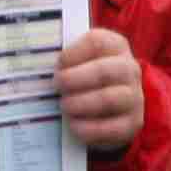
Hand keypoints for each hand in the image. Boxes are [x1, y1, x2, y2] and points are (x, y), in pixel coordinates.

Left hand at [57, 28, 143, 154]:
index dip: (73, 53)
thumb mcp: (78, 63)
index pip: (97, 42)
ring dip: (81, 104)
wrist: (110, 111)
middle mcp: (129, 69)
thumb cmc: (85, 80)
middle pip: (103, 71)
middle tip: (56, 86)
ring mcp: (134, 96)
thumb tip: (35, 63)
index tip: (57, 65)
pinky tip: (74, 126)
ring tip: (64, 106)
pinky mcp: (133, 123)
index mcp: (115, 47)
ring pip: (109, 99)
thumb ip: (64, 60)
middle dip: (74, 79)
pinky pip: (112, 127)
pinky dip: (90, 128)